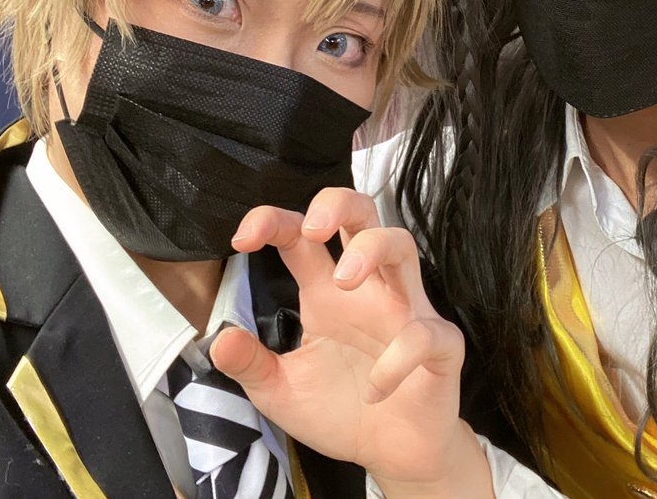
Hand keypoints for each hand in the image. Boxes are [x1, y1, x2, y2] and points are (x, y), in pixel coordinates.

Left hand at [210, 189, 492, 497]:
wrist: (393, 453)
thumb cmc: (339, 409)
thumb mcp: (280, 391)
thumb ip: (251, 365)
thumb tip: (217, 340)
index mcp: (325, 291)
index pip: (301, 235)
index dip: (272, 221)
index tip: (242, 239)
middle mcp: (367, 288)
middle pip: (363, 213)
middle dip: (337, 204)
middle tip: (312, 228)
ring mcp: (406, 310)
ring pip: (402, 246)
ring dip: (372, 249)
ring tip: (342, 280)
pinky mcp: (439, 344)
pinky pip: (425, 334)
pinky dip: (398, 358)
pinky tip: (373, 389)